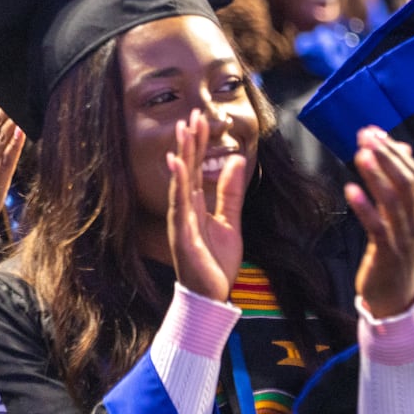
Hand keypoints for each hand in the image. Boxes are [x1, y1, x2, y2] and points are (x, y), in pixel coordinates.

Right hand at [166, 109, 246, 301]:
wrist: (211, 298)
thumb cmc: (215, 262)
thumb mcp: (230, 221)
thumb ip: (230, 192)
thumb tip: (235, 161)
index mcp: (195, 206)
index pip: (197, 169)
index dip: (198, 144)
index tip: (200, 119)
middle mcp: (184, 211)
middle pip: (187, 170)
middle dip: (189, 143)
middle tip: (191, 115)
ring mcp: (182, 223)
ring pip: (181, 183)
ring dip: (183, 156)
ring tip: (183, 133)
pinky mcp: (184, 237)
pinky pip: (181, 207)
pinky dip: (179, 185)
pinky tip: (178, 166)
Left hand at [346, 127, 413, 318]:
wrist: (395, 297)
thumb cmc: (394, 251)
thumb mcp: (400, 216)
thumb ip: (399, 183)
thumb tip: (401, 147)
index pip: (413, 173)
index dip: (394, 151)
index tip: (374, 132)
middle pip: (406, 182)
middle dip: (386, 157)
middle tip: (366, 137)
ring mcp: (403, 236)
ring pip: (393, 200)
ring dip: (377, 175)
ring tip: (360, 155)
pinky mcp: (387, 253)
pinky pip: (377, 226)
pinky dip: (364, 207)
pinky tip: (350, 190)